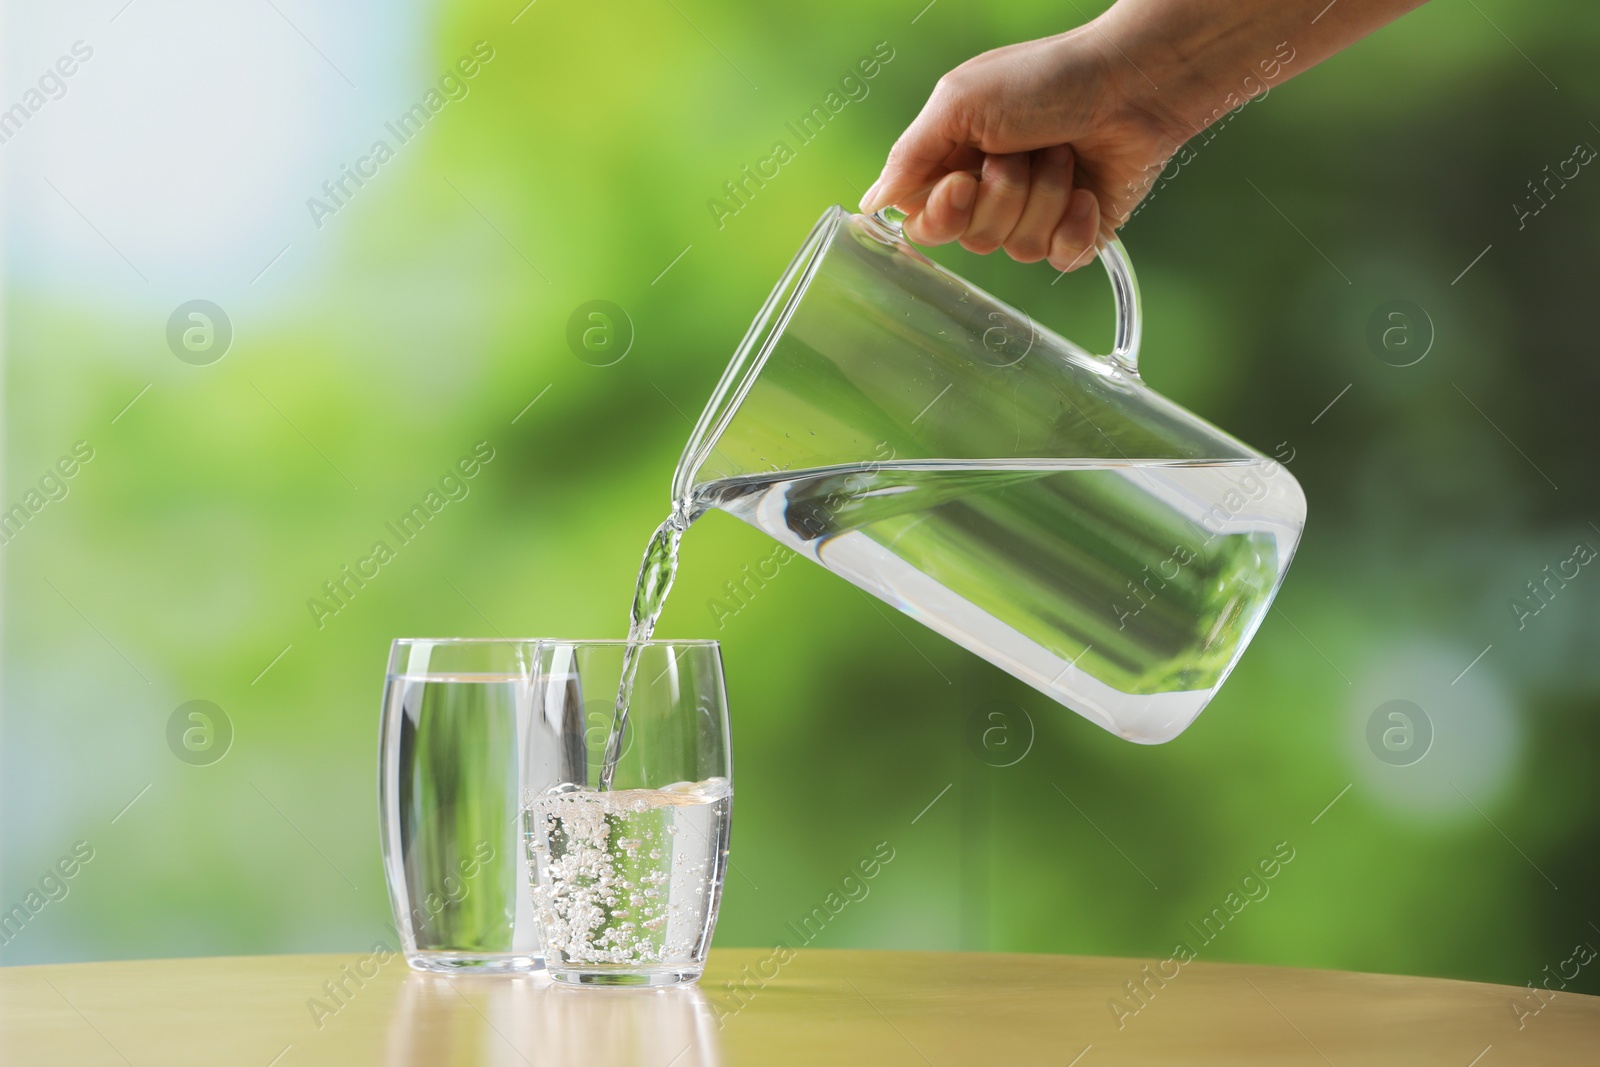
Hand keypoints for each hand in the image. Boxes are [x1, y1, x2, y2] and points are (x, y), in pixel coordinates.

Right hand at [859, 26, 1188, 271]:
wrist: (1132, 82)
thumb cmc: (1045, 78)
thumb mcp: (960, 102)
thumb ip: (910, 155)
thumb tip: (871, 203)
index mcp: (955, 161)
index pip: (925, 222)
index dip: (943, 213)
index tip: (962, 182)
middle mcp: (991, 193)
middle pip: (971, 238)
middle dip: (1002, 193)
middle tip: (1022, 151)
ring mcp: (1036, 215)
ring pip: (1016, 248)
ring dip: (1044, 196)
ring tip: (1062, 154)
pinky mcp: (1078, 232)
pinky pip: (1060, 260)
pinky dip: (1076, 225)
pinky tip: (1088, 192)